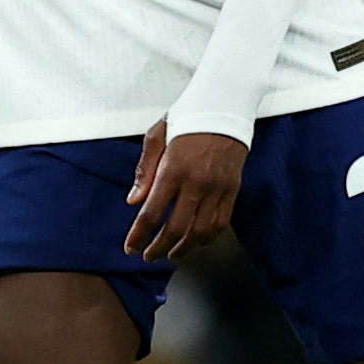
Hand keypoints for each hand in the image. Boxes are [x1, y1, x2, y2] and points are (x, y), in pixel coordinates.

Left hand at [124, 121, 248, 261]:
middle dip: (158, 248)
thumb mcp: (156, 136)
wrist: (225, 106)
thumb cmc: (186, 118)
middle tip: (148, 256)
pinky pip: (220, 223)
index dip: (139, 235)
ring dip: (184, 248)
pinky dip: (206, 238)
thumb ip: (144, 171)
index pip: (152, 213)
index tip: (130, 248)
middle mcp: (196, 183)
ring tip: (171, 254)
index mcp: (173, 169)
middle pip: (176, 228)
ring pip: (200, 231)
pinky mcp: (233, 190)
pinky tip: (195, 242)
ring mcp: (217, 188)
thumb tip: (133, 201)